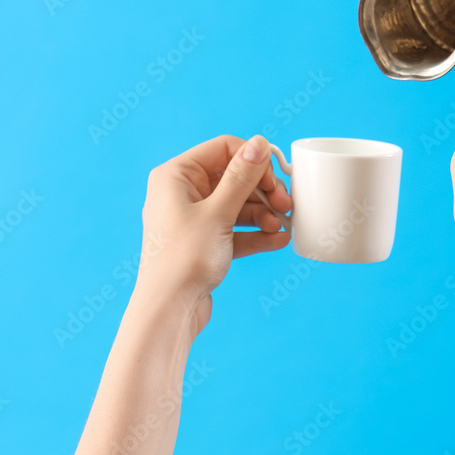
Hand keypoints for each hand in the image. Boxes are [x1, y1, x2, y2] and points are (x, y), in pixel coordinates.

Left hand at [134, 135, 291, 336]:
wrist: (169, 311)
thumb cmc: (184, 259)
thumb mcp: (219, 212)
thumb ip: (242, 177)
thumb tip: (258, 143)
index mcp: (176, 175)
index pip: (223, 149)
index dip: (254, 162)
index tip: (276, 181)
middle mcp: (182, 192)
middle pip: (233, 177)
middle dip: (263, 192)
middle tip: (285, 206)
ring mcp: (193, 219)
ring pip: (236, 205)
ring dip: (262, 214)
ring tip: (282, 227)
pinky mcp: (203, 243)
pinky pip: (234, 229)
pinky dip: (255, 233)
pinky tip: (278, 240)